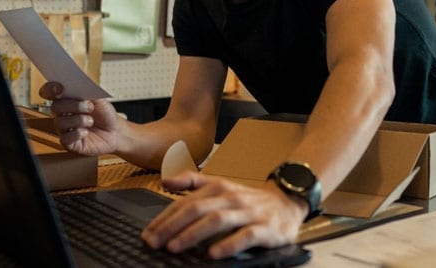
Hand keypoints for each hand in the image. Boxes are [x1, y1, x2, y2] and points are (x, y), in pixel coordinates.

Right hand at [38, 81, 119, 156]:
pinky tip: (86, 132)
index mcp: (66, 100)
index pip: (49, 92)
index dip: (49, 88)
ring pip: (59, 122)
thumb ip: (87, 91)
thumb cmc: (105, 114)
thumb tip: (79, 84)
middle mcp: (62, 114)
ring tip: (90, 120)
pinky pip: (65, 138)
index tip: (59, 88)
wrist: (115, 132)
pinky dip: (77, 133)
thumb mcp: (99, 99)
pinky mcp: (69, 143)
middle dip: (73, 105)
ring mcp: (64, 129)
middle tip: (89, 106)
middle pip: (55, 107)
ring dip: (78, 119)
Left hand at [141, 172, 303, 258]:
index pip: (185, 202)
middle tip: (154, 242)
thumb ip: (192, 182)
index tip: (148, 233)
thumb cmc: (248, 199)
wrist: (288, 201)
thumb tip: (166, 181)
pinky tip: (213, 254)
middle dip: (172, 226)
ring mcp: (248, 213)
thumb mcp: (220, 185)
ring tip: (175, 247)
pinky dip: (228, 245)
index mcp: (217, 188)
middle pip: (196, 209)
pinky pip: (245, 236)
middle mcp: (231, 198)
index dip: (164, 217)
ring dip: (193, 234)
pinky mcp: (265, 229)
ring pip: (217, 220)